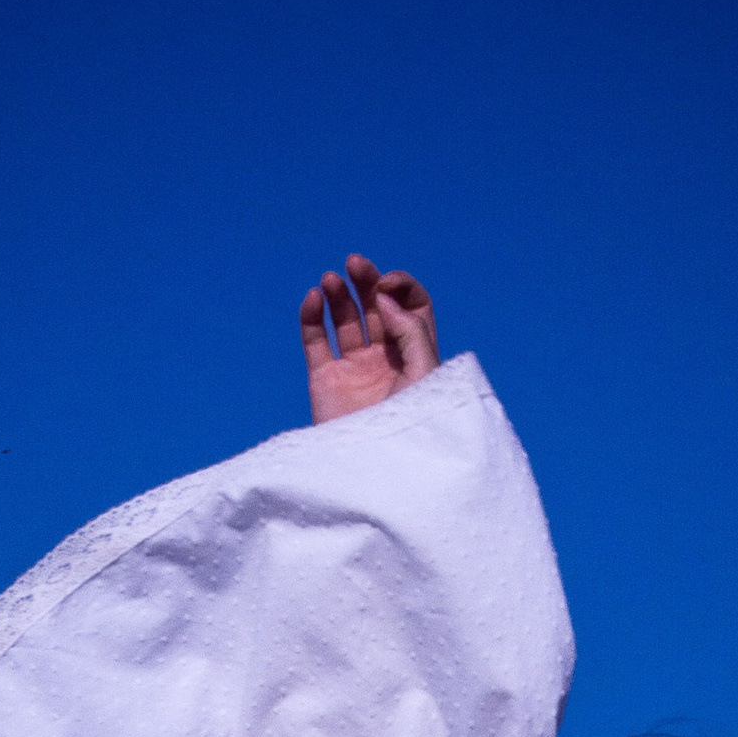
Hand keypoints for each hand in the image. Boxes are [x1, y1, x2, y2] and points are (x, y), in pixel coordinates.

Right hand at [300, 256, 439, 423]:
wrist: (376, 472)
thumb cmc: (411, 428)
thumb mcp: (425, 375)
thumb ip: (411, 331)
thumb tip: (385, 299)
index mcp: (416, 355)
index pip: (412, 306)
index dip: (401, 288)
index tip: (387, 288)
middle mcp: (385, 359)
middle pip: (376, 306)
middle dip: (367, 280)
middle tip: (356, 264)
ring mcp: (354, 369)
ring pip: (344, 319)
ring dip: (339, 294)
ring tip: (331, 279)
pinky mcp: (325, 381)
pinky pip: (315, 341)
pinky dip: (312, 316)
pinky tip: (314, 298)